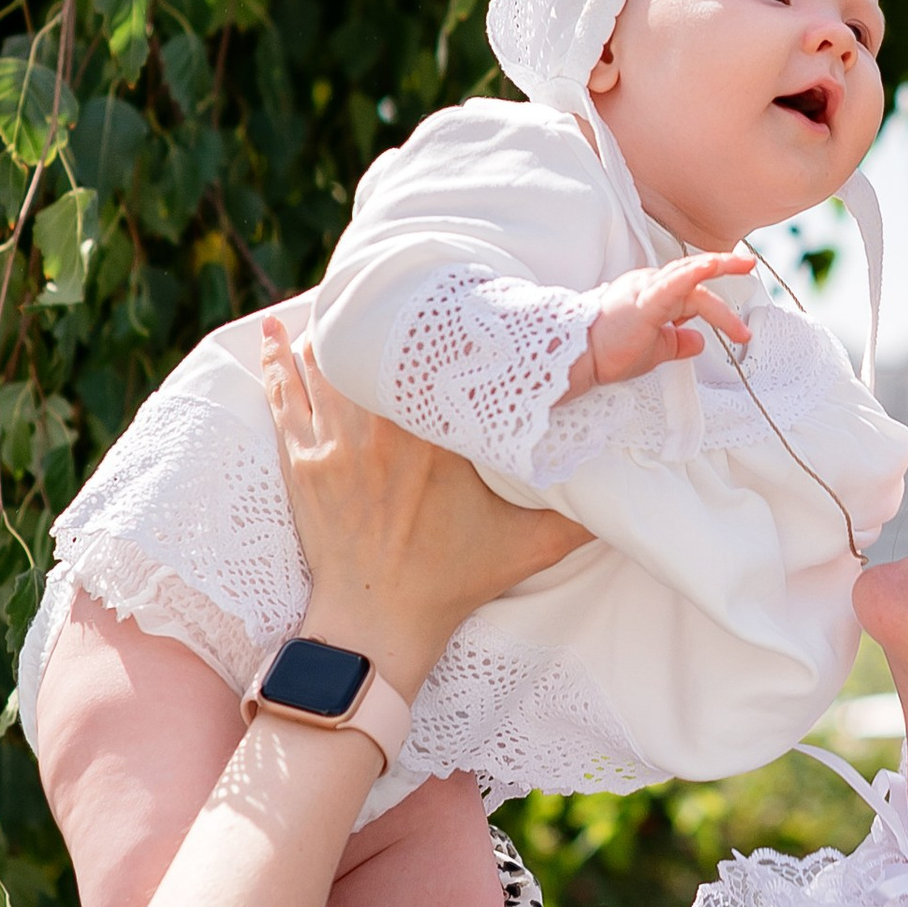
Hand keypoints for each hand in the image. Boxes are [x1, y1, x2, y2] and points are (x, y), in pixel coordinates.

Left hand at [261, 317, 588, 685]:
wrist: (376, 624)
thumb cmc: (452, 583)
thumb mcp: (528, 547)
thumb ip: (581, 514)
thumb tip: (631, 483)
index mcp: (438, 439)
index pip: (438, 361)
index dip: (441, 323)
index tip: (449, 293)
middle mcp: (383, 429)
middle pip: (376, 346)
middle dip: (384, 313)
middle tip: (394, 282)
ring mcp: (334, 443)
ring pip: (324, 360)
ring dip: (333, 328)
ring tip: (344, 298)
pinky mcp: (301, 461)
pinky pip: (284, 394)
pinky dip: (280, 358)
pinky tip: (276, 328)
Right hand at [565, 250, 756, 397]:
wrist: (577, 358)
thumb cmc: (607, 353)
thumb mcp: (654, 349)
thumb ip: (677, 341)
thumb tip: (700, 341)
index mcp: (651, 294)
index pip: (690, 290)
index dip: (717, 303)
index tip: (739, 323)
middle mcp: (648, 285)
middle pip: (692, 275)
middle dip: (723, 267)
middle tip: (749, 265)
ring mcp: (645, 290)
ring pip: (688, 276)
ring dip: (717, 270)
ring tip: (743, 266)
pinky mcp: (643, 302)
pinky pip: (673, 283)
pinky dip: (694, 273)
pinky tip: (711, 265)